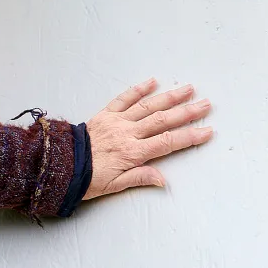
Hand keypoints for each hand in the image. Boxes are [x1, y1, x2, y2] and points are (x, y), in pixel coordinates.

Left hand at [84, 78, 212, 199]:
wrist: (60, 165)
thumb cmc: (87, 178)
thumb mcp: (114, 186)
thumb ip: (140, 178)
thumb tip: (163, 180)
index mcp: (132, 153)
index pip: (167, 142)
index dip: (189, 136)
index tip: (207, 131)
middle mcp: (127, 134)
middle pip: (162, 120)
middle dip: (186, 112)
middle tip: (206, 104)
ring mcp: (116, 121)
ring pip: (147, 106)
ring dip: (169, 97)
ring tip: (188, 89)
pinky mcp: (104, 114)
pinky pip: (123, 99)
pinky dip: (138, 89)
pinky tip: (152, 81)